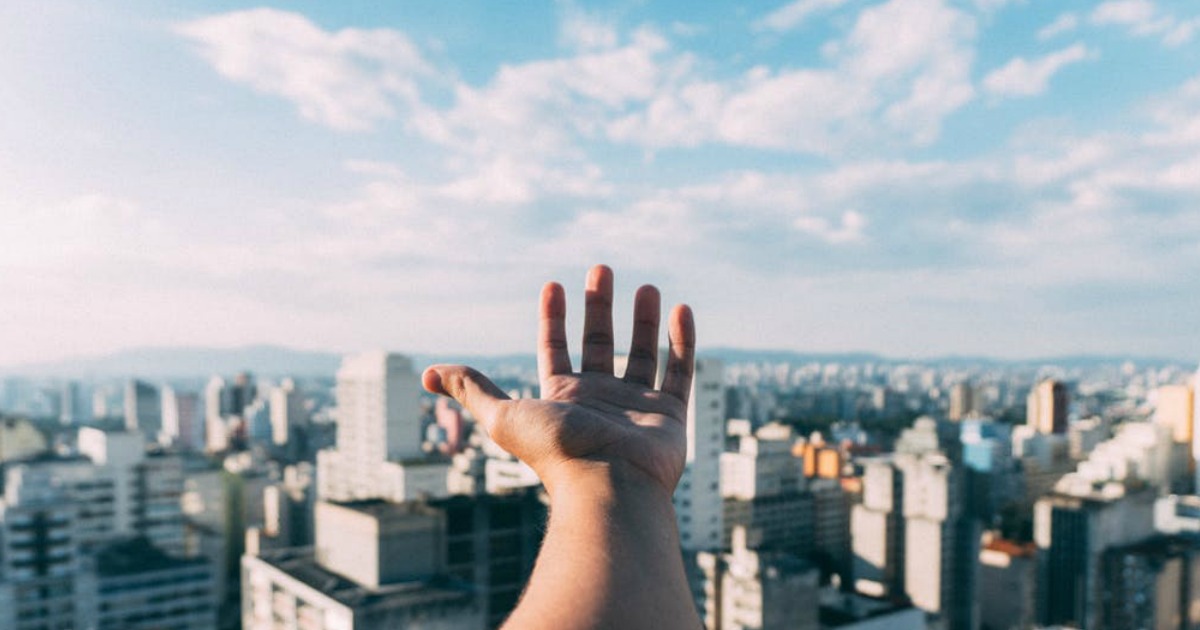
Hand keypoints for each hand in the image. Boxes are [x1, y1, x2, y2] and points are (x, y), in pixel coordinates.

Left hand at [422, 264, 695, 497]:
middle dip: (599, 307)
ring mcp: (635, 407)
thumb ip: (471, 390)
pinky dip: (683, 342)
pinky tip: (682, 309)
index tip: (554, 285)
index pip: (555, 349)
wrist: (609, 485)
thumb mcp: (503, 416)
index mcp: (562, 398)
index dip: (552, 318)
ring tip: (645, 286)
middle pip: (598, 344)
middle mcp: (598, 400)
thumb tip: (427, 374)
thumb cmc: (556, 451)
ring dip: (643, 320)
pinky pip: (679, 372)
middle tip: (601, 269)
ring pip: (641, 354)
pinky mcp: (669, 415)